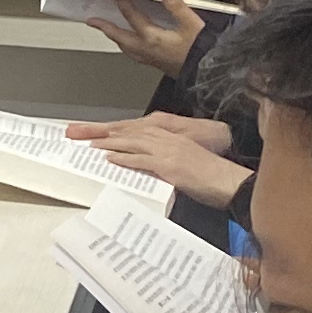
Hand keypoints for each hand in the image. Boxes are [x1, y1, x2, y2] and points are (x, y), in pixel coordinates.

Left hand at [73, 115, 249, 207]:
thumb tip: (147, 168)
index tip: (96, 132)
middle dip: (104, 132)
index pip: (138, 130)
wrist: (229, 182)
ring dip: (110, 143)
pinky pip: (142, 159)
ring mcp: (169, 150)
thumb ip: (165, 162)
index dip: (116, 130)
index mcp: (172, 137)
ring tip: (90, 145)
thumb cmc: (211, 177)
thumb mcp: (185, 164)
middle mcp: (168, 139)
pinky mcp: (170, 165)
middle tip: (82, 133)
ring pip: (133, 142)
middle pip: (130, 132)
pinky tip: (110, 159)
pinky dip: (125, 158)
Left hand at [99, 0, 204, 74]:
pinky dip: (127, 46)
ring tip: (109, 31)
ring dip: (116, 37)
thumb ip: (176, 6)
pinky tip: (131, 44)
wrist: (211, 74)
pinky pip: (134, 54)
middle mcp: (147, 51)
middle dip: (106, 27)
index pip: (131, 16)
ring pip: (125, 47)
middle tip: (93, 21)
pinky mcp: (156, 65)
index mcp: (153, 38)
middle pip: (119, 37)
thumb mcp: (193, 24)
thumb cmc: (203, 53)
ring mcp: (150, 60)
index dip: (122, 2)